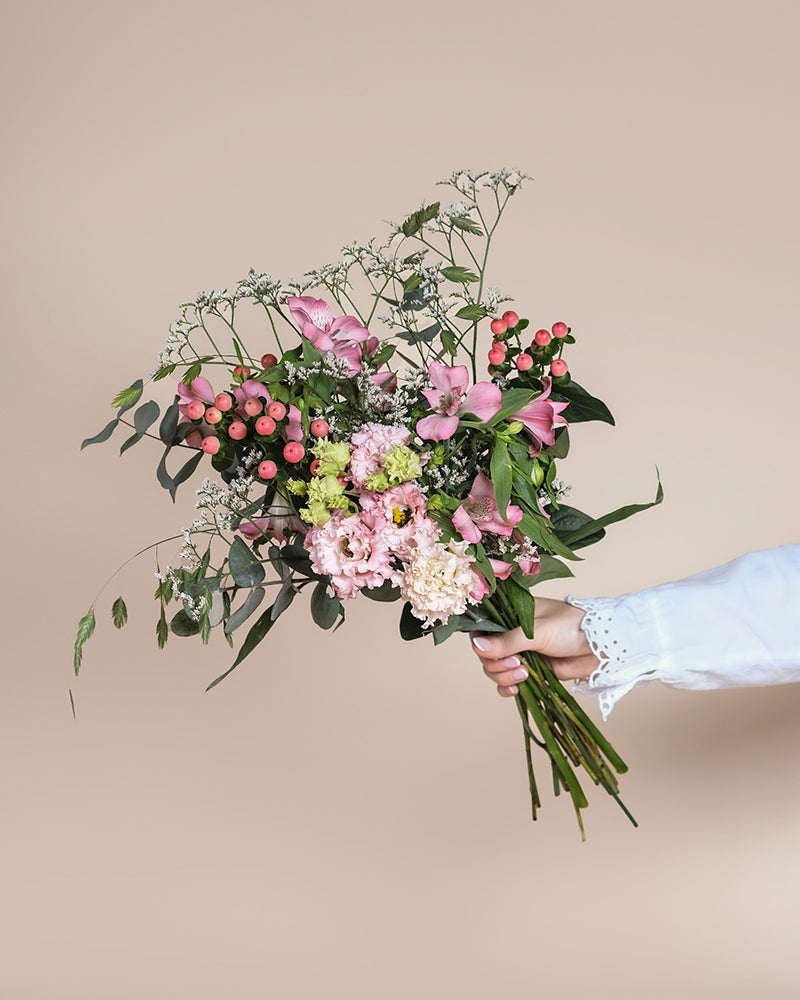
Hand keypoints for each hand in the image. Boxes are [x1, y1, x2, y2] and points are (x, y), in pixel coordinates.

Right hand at [471, 598, 599, 696]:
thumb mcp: (536, 632)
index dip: (481, 643)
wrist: (601, 647)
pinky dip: (508, 688)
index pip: (483, 629)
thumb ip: (506, 642)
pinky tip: (515, 689)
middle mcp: (513, 635)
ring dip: (504, 676)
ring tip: (523, 673)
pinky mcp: (532, 671)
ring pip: (496, 670)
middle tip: (517, 663)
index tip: (488, 651)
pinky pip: (510, 683)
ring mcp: (522, 654)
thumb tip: (476, 647)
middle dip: (496, 663)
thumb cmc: (571, 627)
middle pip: (487, 654)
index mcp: (511, 616)